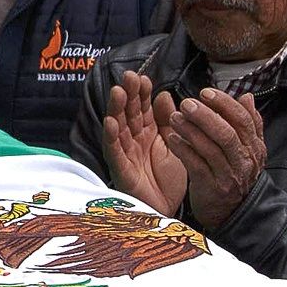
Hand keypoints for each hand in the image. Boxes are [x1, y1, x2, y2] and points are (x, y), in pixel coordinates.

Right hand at [102, 77, 187, 214]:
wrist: (170, 209)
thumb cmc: (170, 179)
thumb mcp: (175, 144)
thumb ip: (168, 121)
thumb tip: (164, 94)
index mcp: (148, 133)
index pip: (143, 108)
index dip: (142, 93)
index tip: (143, 78)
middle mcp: (134, 140)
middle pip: (128, 113)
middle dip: (128, 95)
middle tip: (129, 77)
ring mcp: (126, 153)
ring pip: (118, 128)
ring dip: (116, 110)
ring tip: (118, 92)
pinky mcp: (121, 170)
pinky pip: (114, 152)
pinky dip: (111, 137)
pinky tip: (110, 122)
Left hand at [166, 87, 266, 227]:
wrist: (233, 212)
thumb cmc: (235, 174)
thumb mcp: (247, 149)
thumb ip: (248, 123)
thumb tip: (247, 96)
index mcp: (254, 147)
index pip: (243, 120)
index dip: (224, 104)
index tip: (205, 92)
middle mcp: (244, 161)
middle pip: (226, 133)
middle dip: (205, 116)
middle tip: (187, 103)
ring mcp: (228, 176)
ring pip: (210, 149)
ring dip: (190, 130)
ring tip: (174, 117)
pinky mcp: (211, 188)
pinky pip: (196, 165)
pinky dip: (183, 150)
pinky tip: (171, 138)